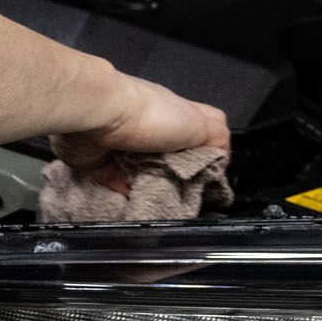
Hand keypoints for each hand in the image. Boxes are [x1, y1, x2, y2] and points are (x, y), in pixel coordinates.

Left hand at [50, 74, 228, 195]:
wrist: (100, 116)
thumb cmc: (151, 115)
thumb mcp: (200, 124)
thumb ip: (216, 139)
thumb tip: (221, 158)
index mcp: (178, 117)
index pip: (202, 134)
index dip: (209, 156)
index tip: (210, 180)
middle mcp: (153, 131)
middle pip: (173, 160)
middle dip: (179, 180)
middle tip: (185, 198)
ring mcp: (127, 148)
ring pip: (146, 175)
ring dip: (153, 190)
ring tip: (163, 205)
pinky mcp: (104, 164)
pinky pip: (118, 185)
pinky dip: (126, 195)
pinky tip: (137, 204)